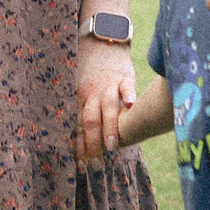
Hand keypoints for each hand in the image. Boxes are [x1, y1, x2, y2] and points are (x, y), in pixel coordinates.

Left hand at [75, 38, 137, 169]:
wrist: (101, 42)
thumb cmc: (90, 72)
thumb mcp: (80, 90)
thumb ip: (82, 113)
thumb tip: (80, 143)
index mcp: (80, 100)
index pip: (78, 127)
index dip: (78, 147)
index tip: (79, 167)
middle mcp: (93, 94)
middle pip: (90, 120)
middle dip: (93, 143)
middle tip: (95, 164)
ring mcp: (109, 85)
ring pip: (107, 106)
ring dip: (110, 126)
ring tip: (112, 145)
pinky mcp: (125, 76)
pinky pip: (127, 85)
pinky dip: (129, 94)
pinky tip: (132, 105)